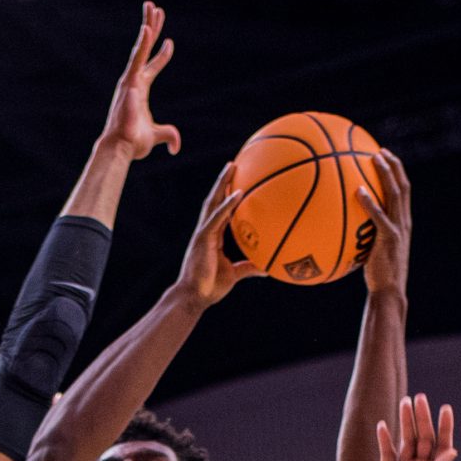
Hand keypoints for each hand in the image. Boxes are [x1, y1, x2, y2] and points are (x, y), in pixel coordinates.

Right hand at [99, 3, 178, 163]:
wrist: (121, 148)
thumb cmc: (133, 143)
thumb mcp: (156, 136)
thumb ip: (169, 136)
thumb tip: (176, 147)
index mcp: (140, 90)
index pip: (152, 66)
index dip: (162, 54)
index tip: (170, 41)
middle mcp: (134, 80)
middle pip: (145, 48)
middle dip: (151, 28)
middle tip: (155, 9)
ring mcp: (130, 80)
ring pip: (141, 47)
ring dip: (148, 27)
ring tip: (152, 7)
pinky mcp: (129, 83)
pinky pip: (137, 59)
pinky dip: (143, 44)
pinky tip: (147, 29)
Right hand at [177, 164, 261, 307]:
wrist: (194, 297)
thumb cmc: (210, 288)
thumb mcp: (234, 275)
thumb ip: (249, 268)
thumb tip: (267, 269)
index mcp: (212, 236)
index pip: (221, 211)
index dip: (228, 196)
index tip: (237, 182)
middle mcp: (206, 230)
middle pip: (215, 200)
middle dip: (223, 181)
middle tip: (234, 164)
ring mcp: (204, 232)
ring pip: (214, 202)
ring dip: (223, 183)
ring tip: (232, 166)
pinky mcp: (203, 237)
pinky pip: (218, 217)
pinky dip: (228, 204)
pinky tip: (239, 192)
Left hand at [352, 148, 411, 297]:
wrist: (389, 291)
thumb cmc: (378, 274)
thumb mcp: (374, 249)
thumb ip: (367, 234)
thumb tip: (347, 223)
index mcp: (403, 222)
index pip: (404, 191)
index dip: (397, 172)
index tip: (385, 156)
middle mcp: (404, 222)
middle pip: (403, 186)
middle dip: (394, 165)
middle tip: (380, 150)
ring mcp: (398, 229)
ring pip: (396, 194)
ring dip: (386, 174)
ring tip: (374, 158)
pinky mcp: (389, 239)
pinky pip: (379, 216)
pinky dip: (370, 202)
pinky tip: (359, 191)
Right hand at [367, 393, 456, 460]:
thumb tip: (451, 451)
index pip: (441, 444)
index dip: (444, 427)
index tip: (446, 409)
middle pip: (423, 437)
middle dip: (422, 418)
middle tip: (421, 398)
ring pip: (405, 440)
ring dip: (405, 422)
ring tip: (405, 402)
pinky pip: (386, 452)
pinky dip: (384, 438)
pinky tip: (384, 425)